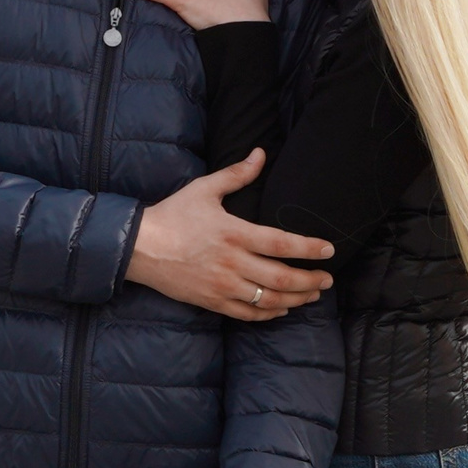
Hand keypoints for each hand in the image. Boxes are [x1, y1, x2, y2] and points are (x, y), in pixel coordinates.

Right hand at [127, 150, 332, 319]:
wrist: (139, 247)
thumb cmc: (173, 215)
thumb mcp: (205, 189)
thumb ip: (237, 174)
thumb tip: (260, 154)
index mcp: (234, 233)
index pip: (281, 243)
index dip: (308, 248)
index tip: (329, 250)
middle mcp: (232, 262)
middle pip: (281, 277)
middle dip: (310, 280)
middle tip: (328, 279)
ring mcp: (223, 285)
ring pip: (269, 299)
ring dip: (296, 299)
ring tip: (313, 295)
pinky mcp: (212, 301)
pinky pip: (248, 313)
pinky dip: (269, 313)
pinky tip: (282, 308)